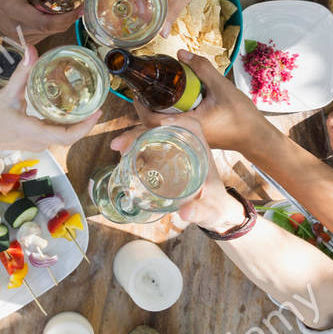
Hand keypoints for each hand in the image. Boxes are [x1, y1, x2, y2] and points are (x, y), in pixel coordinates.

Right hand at [0, 0, 77, 43]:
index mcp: (12, 11)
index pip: (44, 23)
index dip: (65, 18)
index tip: (79, 6)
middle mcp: (16, 29)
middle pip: (51, 30)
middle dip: (68, 17)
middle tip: (80, 1)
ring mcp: (19, 37)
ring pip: (49, 34)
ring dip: (63, 22)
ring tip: (71, 5)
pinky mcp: (22, 39)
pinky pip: (44, 35)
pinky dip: (54, 25)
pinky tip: (58, 13)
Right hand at [0, 45, 100, 153]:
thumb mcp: (6, 94)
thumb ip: (22, 72)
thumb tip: (32, 50)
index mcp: (33, 131)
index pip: (66, 135)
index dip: (85, 126)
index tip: (98, 112)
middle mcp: (39, 142)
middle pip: (70, 137)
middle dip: (86, 123)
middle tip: (98, 105)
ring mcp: (38, 145)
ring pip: (64, 138)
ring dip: (78, 125)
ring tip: (88, 106)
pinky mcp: (36, 143)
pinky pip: (56, 137)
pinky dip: (66, 126)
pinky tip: (70, 112)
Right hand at [110, 113, 244, 232]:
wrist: (212, 212)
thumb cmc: (215, 207)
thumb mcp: (210, 210)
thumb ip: (200, 211)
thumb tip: (185, 213)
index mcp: (200, 153)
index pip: (191, 125)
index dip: (177, 120)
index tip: (161, 125)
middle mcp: (185, 148)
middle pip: (162, 130)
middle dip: (140, 132)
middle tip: (121, 144)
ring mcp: (172, 155)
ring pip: (151, 138)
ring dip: (133, 139)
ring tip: (117, 148)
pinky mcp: (162, 163)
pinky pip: (147, 150)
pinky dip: (133, 150)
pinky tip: (122, 158)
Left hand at [129, 50, 268, 153]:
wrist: (256, 137)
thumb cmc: (241, 115)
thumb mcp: (221, 86)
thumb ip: (201, 68)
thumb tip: (180, 54)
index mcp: (187, 126)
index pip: (152, 121)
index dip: (140, 107)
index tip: (138, 91)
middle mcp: (185, 137)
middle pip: (152, 127)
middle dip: (144, 110)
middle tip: (143, 91)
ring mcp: (190, 141)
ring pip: (162, 130)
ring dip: (155, 115)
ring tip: (153, 96)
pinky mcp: (195, 140)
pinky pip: (174, 131)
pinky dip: (168, 119)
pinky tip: (172, 106)